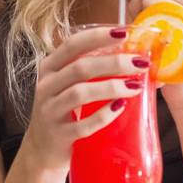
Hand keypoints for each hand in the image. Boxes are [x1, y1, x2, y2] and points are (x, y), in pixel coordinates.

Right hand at [21, 27, 151, 170]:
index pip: (72, 45)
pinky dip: (104, 115)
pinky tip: (120, 108)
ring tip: (135, 86)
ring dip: (111, 87)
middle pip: (80, 68)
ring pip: (81, 93)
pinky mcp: (59, 135)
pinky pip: (83, 125)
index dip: (97, 37)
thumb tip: (132, 55)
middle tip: (140, 63)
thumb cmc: (63, 111)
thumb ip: (89, 69)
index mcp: (49, 68)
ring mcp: (50, 111)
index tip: (124, 32)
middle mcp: (46, 86)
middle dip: (113, 62)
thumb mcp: (67, 85)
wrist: (42, 149)